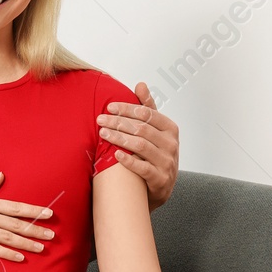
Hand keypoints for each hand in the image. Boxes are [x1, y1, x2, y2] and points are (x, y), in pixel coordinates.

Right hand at [0, 172, 51, 261]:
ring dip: (27, 243)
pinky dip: (8, 253)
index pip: (16, 207)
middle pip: (17, 223)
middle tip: (53, 234)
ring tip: (42, 247)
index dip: (34, 210)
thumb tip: (1, 176)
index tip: (49, 214)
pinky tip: (20, 257)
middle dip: (36, 228)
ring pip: (8, 237)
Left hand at [99, 82, 179, 209]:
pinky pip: (143, 168)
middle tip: (100, 119)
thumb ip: (148, 108)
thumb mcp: (155, 130)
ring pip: (141, 146)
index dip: (127, 109)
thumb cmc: (155, 154)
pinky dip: (128, 161)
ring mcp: (167, 162)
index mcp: (170, 129)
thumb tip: (140, 84)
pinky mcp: (160, 179)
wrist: (161, 187)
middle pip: (141, 129)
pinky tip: (115, 154)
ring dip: (119, 138)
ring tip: (103, 133)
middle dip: (118, 122)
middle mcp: (171, 144)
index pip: (147, 114)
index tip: (109, 107)